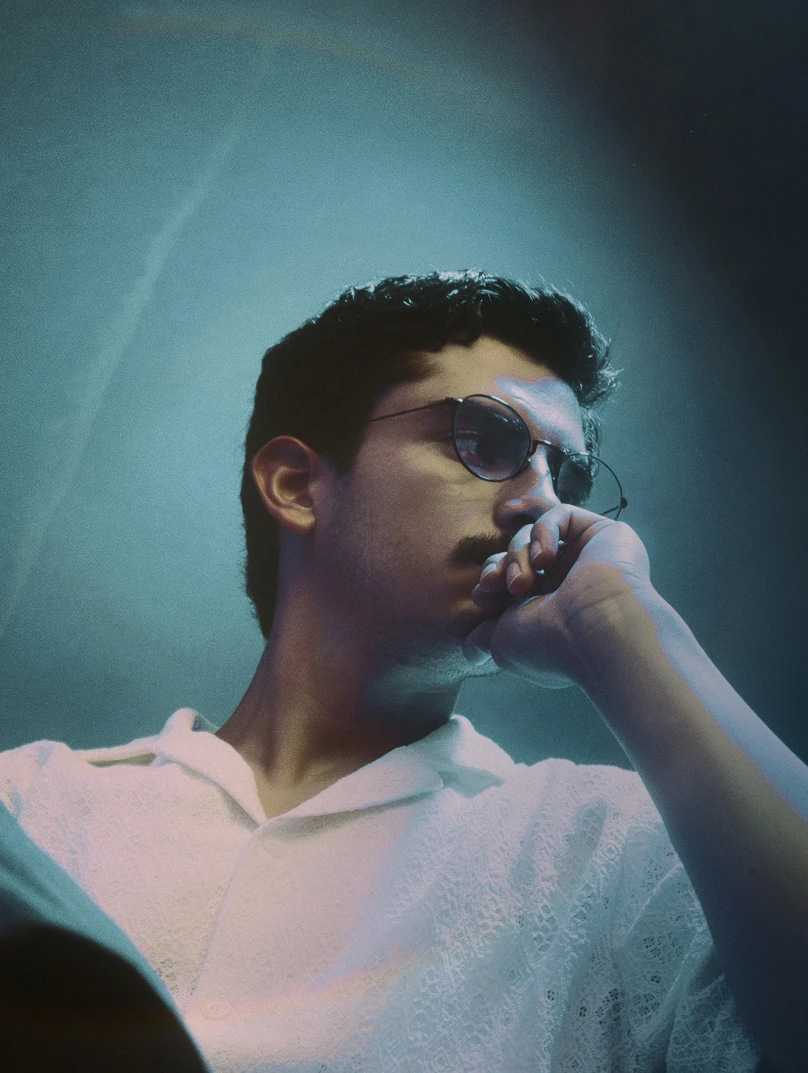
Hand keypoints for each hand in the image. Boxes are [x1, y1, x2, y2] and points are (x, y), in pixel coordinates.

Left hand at [462, 505, 651, 686]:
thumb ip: (485, 635)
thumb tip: (469, 648)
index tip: (481, 594)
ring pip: (536, 535)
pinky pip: (561, 514)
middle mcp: (571, 581)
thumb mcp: (504, 643)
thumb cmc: (550, 644)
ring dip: (519, 554)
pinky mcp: (604, 535)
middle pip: (520, 552)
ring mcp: (588, 558)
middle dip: (502, 565)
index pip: (512, 576)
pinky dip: (543, 531)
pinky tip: (544, 558)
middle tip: (497, 585)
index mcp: (551, 607)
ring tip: (521, 583)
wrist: (595, 635)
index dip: (492, 578)